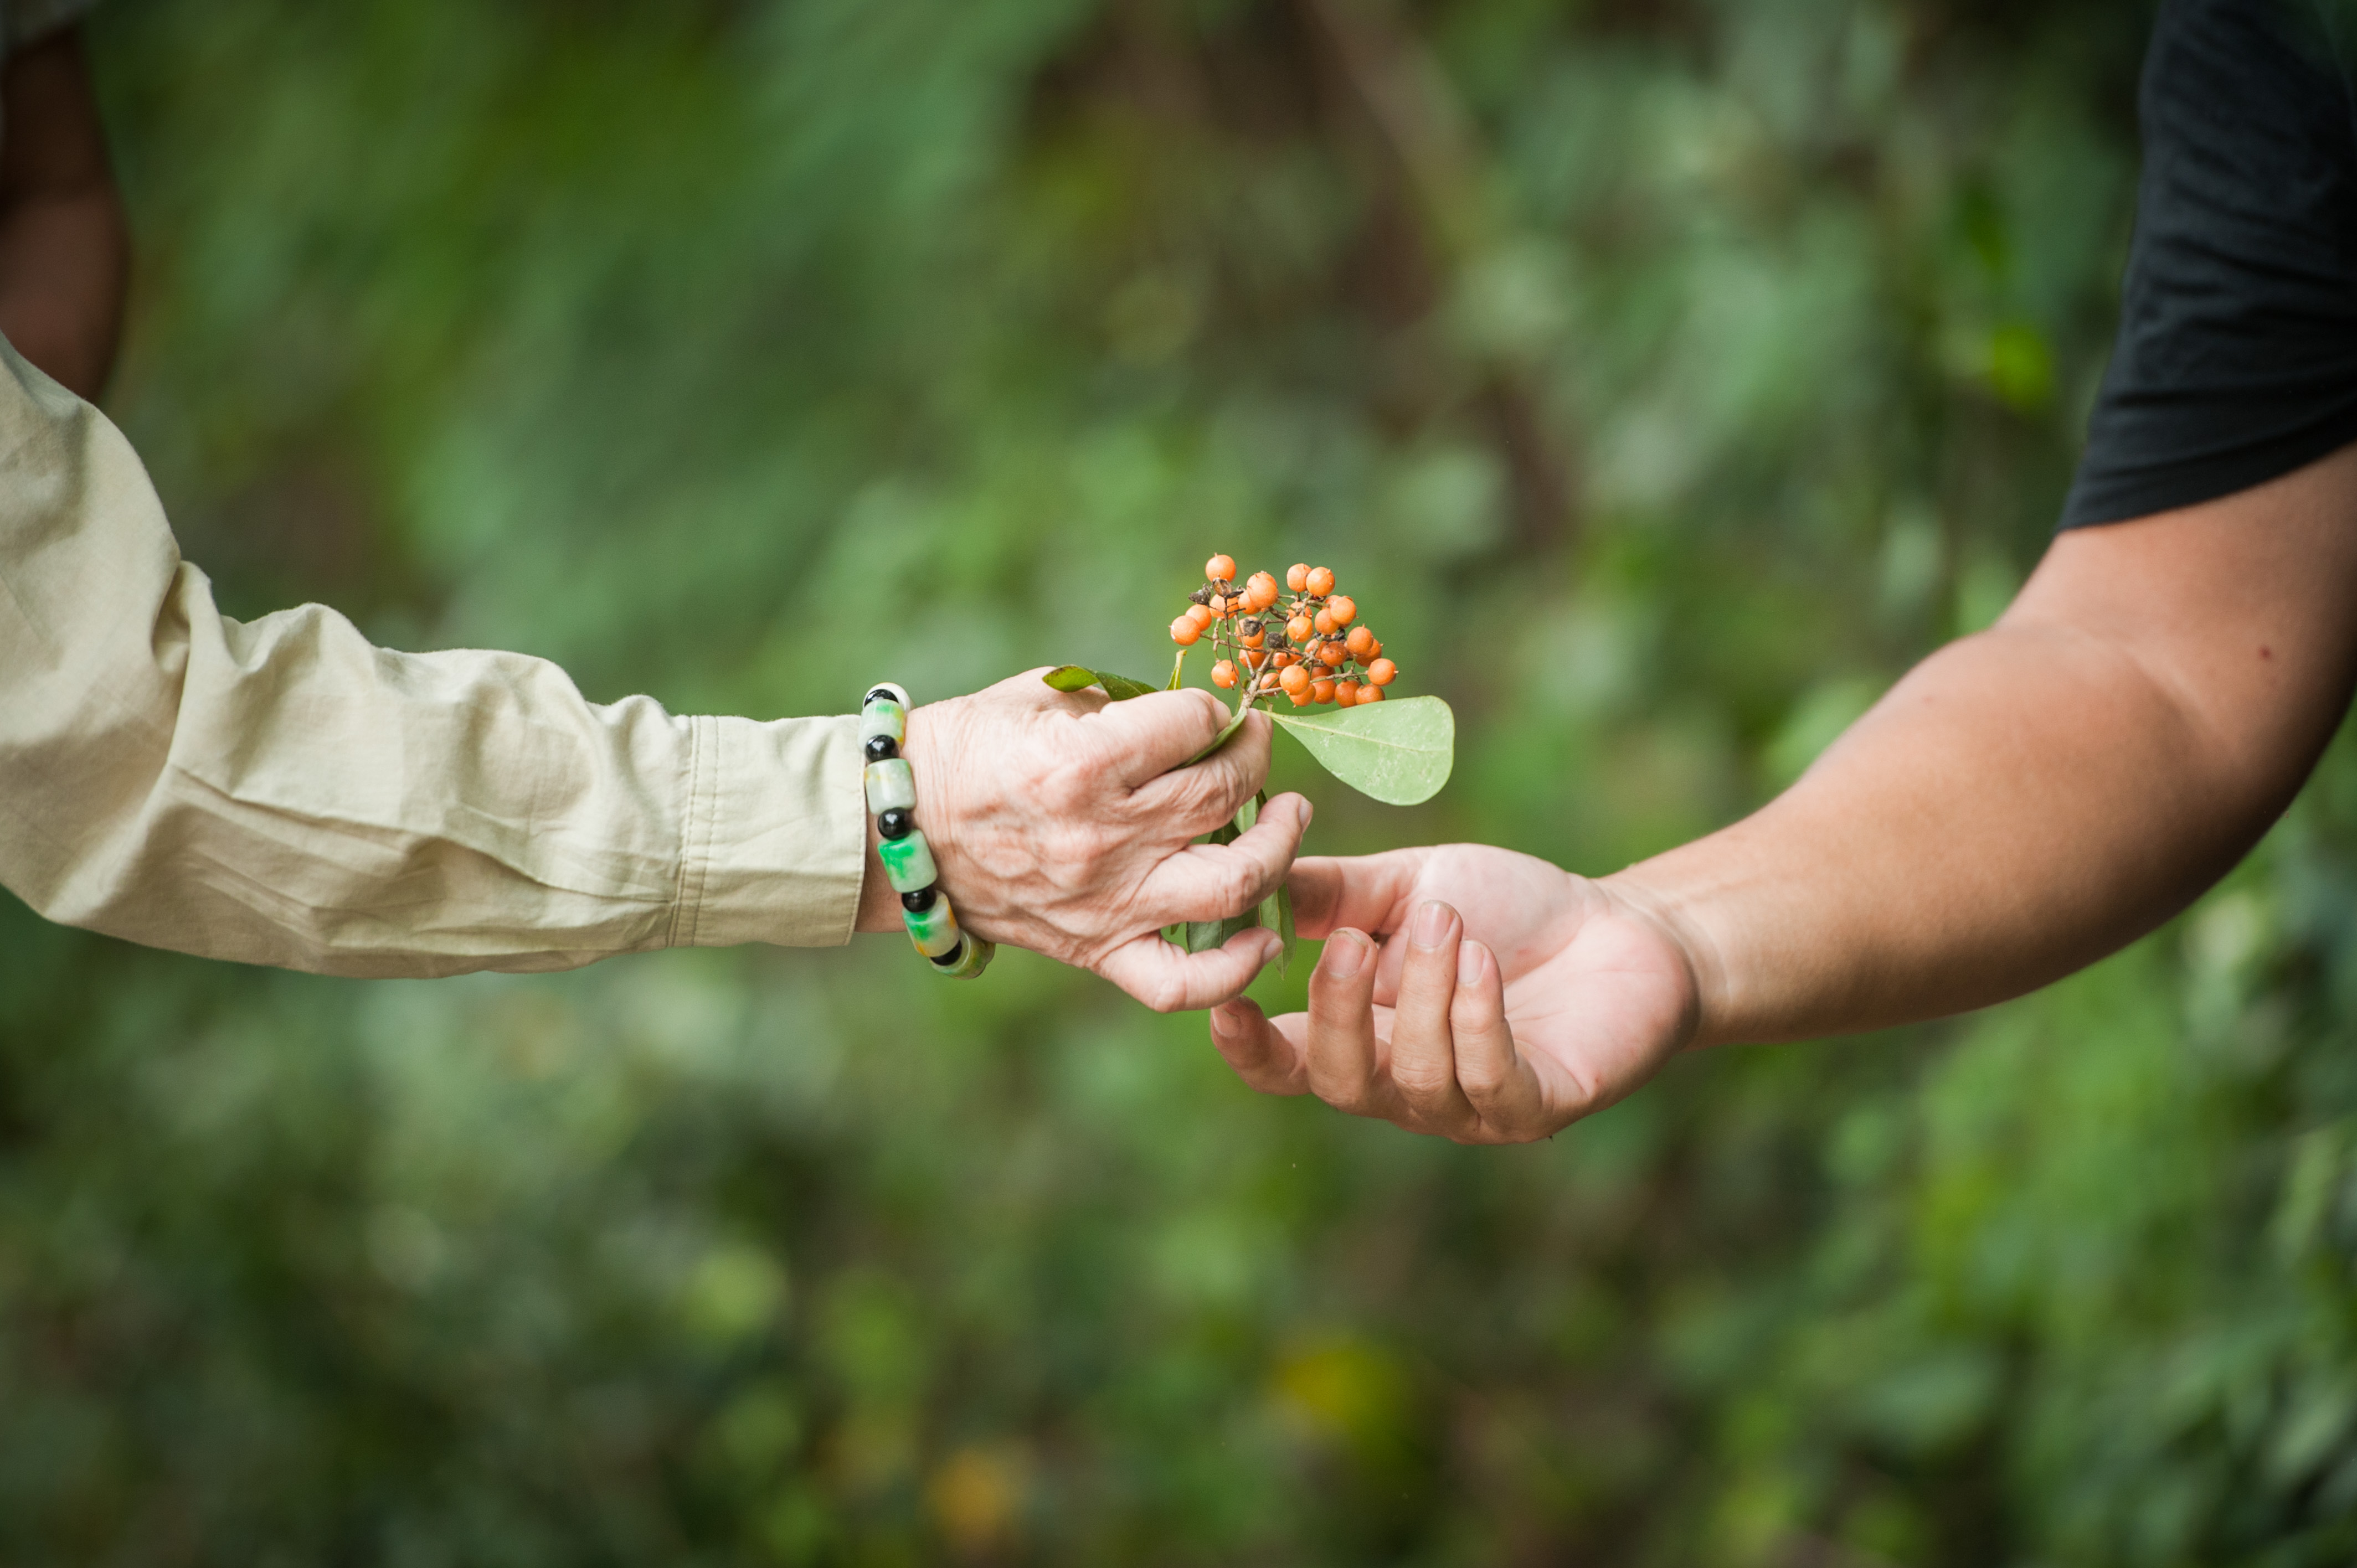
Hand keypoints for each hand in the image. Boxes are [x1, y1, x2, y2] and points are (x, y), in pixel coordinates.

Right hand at [859, 671, 1309, 1010]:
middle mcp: (1105, 835)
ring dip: (1281, 843)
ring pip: (1236, 882)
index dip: (1214, 709)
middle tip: (1252, 745)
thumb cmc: (963, 752)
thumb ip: (1118, 702)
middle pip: (1225, 791)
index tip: (1209, 711)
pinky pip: (1184, 982)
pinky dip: (1237, 969)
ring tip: (1290, 814)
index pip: (1194, 723)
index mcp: (1082, 761)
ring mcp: (1108, 900)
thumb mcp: (1037, 698)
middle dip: (1254, 756)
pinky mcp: (1099, 949)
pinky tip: (1263, 934)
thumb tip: (1192, 713)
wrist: (896, 830)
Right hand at [1206, 845, 1698, 1141]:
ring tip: (1447, 921)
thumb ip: (1332, 893)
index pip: (1286, 1064)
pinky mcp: (1534, 1108)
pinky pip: (1489, 1081)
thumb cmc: (1507, 908)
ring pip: (1414, 1075)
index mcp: (1359, 1034)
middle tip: (1352, 943)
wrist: (1623, 927)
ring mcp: (1468, 1106)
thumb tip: (1249, 876)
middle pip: (1337, 1080)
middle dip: (1336, 1013)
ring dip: (1424, 993)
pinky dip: (1477, 1019)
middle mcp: (1403, 1085)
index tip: (1226, 1003)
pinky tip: (1482, 962)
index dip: (1248, 1049)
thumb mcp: (1410, 885)